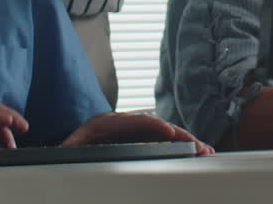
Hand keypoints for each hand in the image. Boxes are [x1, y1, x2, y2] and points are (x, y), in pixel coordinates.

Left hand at [62, 112, 213, 155]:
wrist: (70, 140)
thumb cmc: (70, 146)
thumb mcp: (69, 148)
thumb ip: (71, 149)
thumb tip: (68, 150)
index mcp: (107, 123)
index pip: (134, 121)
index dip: (153, 126)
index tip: (169, 133)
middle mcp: (124, 122)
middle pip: (156, 125)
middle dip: (180, 134)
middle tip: (200, 147)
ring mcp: (133, 128)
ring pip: (162, 131)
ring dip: (184, 139)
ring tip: (204, 150)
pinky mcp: (138, 136)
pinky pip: (161, 138)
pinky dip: (177, 143)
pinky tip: (193, 151)